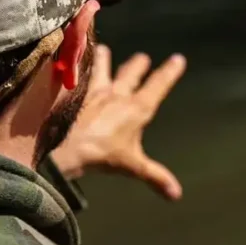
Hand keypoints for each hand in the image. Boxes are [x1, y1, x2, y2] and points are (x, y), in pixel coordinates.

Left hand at [51, 45, 186, 199]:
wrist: (68, 148)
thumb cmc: (103, 156)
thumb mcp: (133, 167)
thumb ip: (155, 176)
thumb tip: (176, 194)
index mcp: (137, 109)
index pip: (158, 86)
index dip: (169, 72)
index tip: (178, 59)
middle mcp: (118, 94)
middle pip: (131, 72)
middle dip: (138, 64)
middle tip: (142, 57)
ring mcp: (95, 91)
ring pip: (102, 67)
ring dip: (104, 58)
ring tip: (104, 50)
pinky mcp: (75, 92)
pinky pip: (78, 72)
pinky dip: (78, 64)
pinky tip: (73, 59)